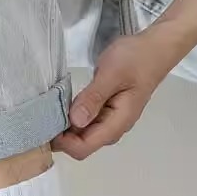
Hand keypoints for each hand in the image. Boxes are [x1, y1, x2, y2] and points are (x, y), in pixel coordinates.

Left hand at [53, 27, 184, 160]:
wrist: (154, 48)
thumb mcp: (111, 74)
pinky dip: (72, 117)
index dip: (62, 142)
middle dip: (60, 136)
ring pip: (81, 134)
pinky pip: (85, 121)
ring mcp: (109, 120)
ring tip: (48, 109)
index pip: (84, 147)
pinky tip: (61, 104)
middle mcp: (113, 128)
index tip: (45, 124)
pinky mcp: (105, 111)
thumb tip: (74, 122)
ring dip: (64, 126)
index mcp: (117, 123)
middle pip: (81, 145)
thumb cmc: (135, 58)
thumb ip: (93, 98)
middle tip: (42, 116)